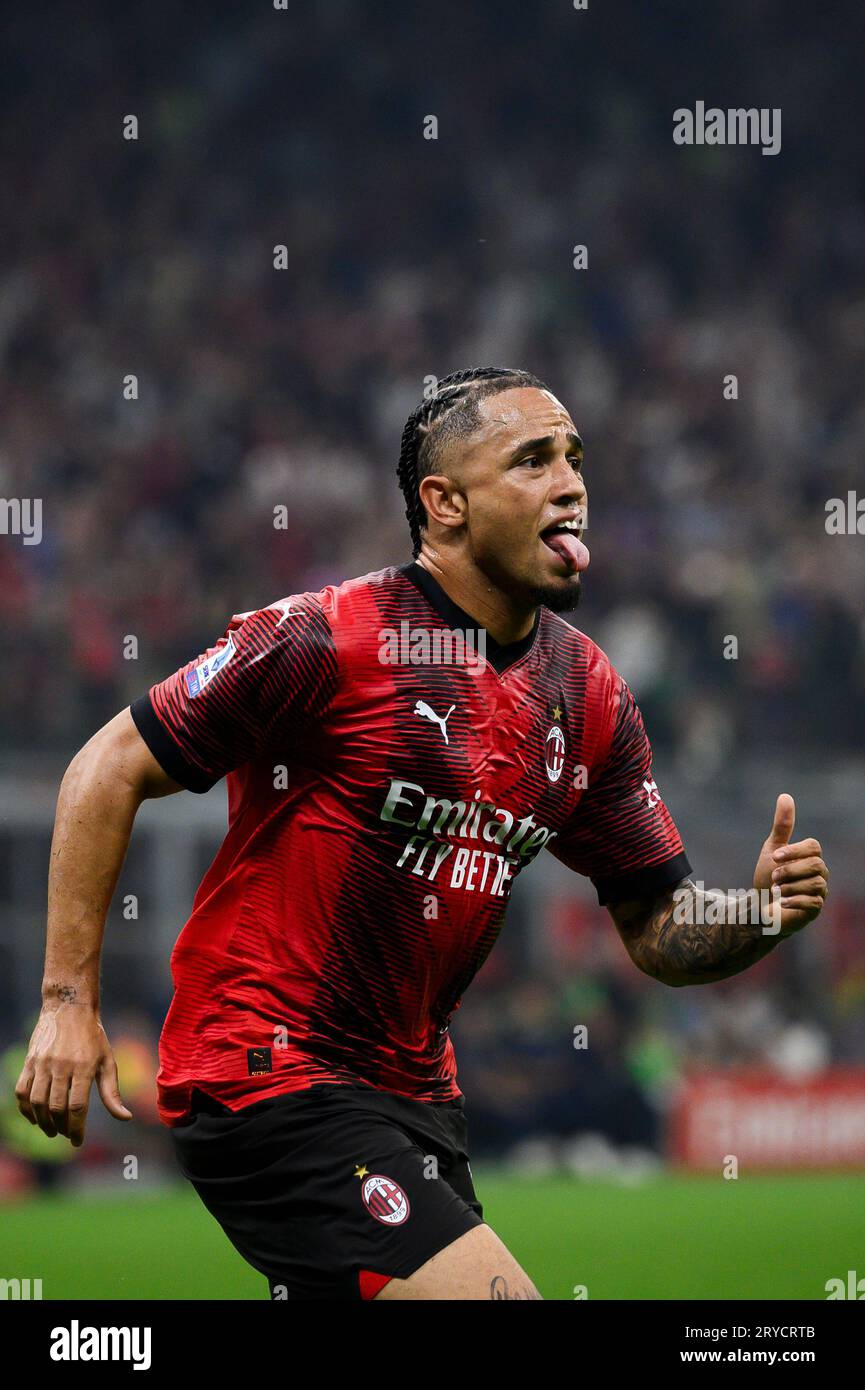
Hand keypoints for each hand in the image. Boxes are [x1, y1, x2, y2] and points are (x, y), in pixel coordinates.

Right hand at [15, 1001, 132, 1146]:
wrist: (69, 1007)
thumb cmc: (93, 1037)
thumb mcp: (107, 1061)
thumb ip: (112, 1092)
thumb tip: (125, 1118)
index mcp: (84, 1067)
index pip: (77, 1106)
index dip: (76, 1128)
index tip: (77, 1141)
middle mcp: (61, 1066)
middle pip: (56, 1107)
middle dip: (61, 1127)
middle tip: (65, 1134)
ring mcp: (43, 1063)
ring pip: (37, 1102)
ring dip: (43, 1122)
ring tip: (52, 1129)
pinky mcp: (30, 1061)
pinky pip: (22, 1091)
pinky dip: (26, 1108)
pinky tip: (34, 1117)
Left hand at [753, 793, 828, 936]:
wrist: (761, 908)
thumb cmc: (769, 878)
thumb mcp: (772, 850)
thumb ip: (782, 826)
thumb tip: (785, 796)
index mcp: (810, 857)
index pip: (814, 846)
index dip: (795, 850)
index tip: (775, 856)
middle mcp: (819, 874)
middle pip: (816, 865)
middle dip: (791, 870)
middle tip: (774, 877)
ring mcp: (819, 892)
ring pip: (815, 884)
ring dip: (790, 887)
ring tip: (775, 891)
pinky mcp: (814, 910)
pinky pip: (813, 903)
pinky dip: (794, 901)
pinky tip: (780, 901)